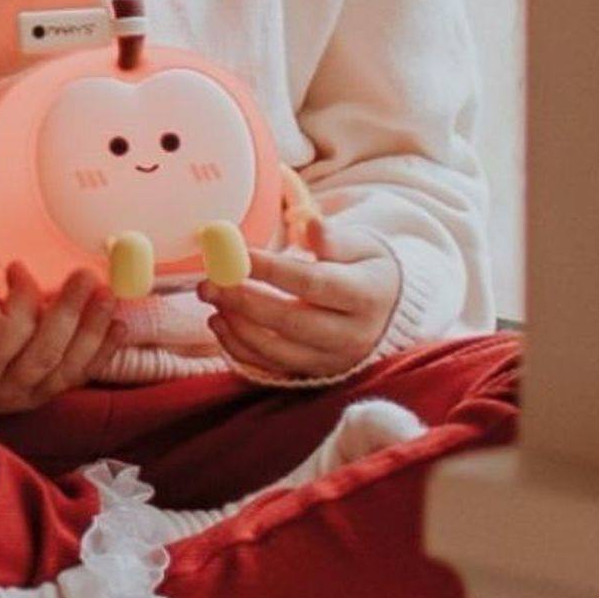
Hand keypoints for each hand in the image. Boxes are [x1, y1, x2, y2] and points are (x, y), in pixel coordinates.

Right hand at [0, 262, 126, 413]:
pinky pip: (80, 374)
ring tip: (108, 296)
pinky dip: (103, 351)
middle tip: (85, 275)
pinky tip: (119, 327)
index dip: (20, 299)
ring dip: (93, 331)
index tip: (18, 266)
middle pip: (43, 355)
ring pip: (68, 368)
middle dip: (69, 313)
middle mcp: (2, 394)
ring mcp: (29, 397)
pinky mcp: (50, 392)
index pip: (5, 336)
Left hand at [197, 222, 400, 382]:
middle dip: (244, 301)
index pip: (312, 283)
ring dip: (237, 326)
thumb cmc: (366, 268)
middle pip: (291, 322)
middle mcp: (352, 334)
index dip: (271, 270)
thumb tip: (310, 224)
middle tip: (210, 282)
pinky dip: (241, 348)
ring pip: (278, 350)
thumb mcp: (362, 245)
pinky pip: (272, 368)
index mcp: (366, 295)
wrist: (388, 311)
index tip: (237, 253)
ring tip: (212, 300)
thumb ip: (333, 237)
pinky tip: (221, 323)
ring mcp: (333, 359)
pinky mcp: (315, 373)